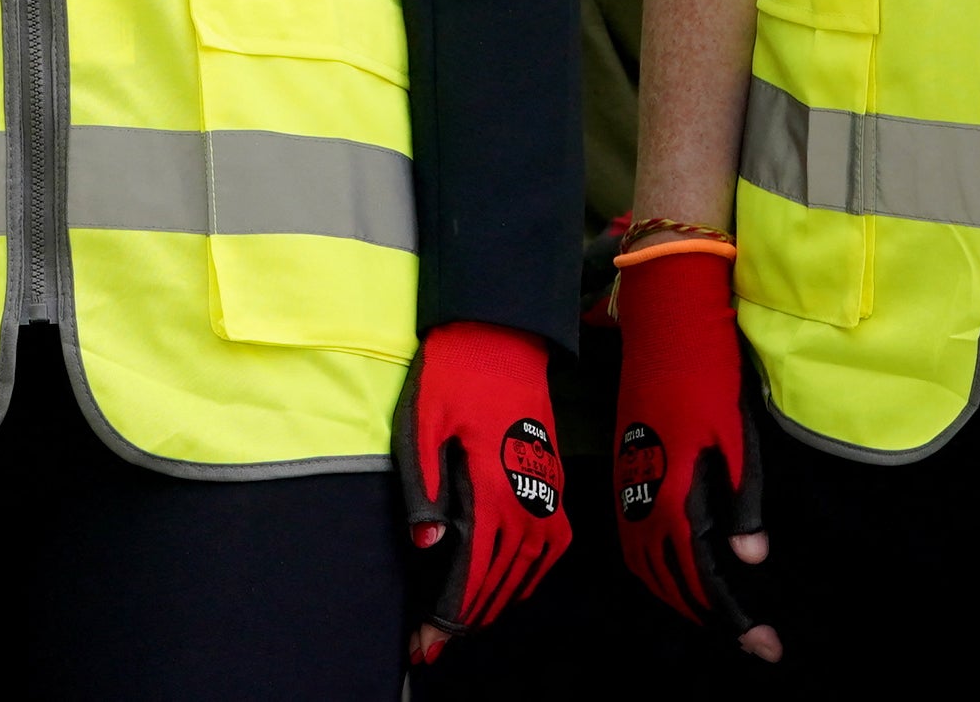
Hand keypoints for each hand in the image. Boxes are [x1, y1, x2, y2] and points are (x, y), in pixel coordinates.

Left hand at [395, 320, 573, 663]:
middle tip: (433, 645)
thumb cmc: (455, 374)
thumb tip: (426, 544)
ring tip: (467, 623)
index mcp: (491, 487)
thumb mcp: (424, 421)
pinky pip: (552, 545)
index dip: (448, 613)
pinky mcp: (554, 482)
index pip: (472, 569)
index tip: (425, 643)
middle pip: (498, 578)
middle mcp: (528, 499)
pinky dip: (532, 573)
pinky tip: (513, 585)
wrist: (502, 334)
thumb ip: (424, 485)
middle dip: (465, 617)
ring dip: (498, 600)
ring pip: (527, 567)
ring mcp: (547, 492)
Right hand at [610, 247, 776, 660]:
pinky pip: (636, 541)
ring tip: (721, 615)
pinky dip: (660, 569)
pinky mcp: (625, 472)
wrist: (663, 323)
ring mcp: (627, 487)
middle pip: (672, 584)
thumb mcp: (737, 439)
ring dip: (682, 598)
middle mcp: (641, 501)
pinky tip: (684, 570)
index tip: (765, 647)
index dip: (734, 618)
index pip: (704, 579)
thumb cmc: (709, 374)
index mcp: (674, 496)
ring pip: (648, 567)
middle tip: (754, 640)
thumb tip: (753, 562)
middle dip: (711, 618)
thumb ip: (742, 504)